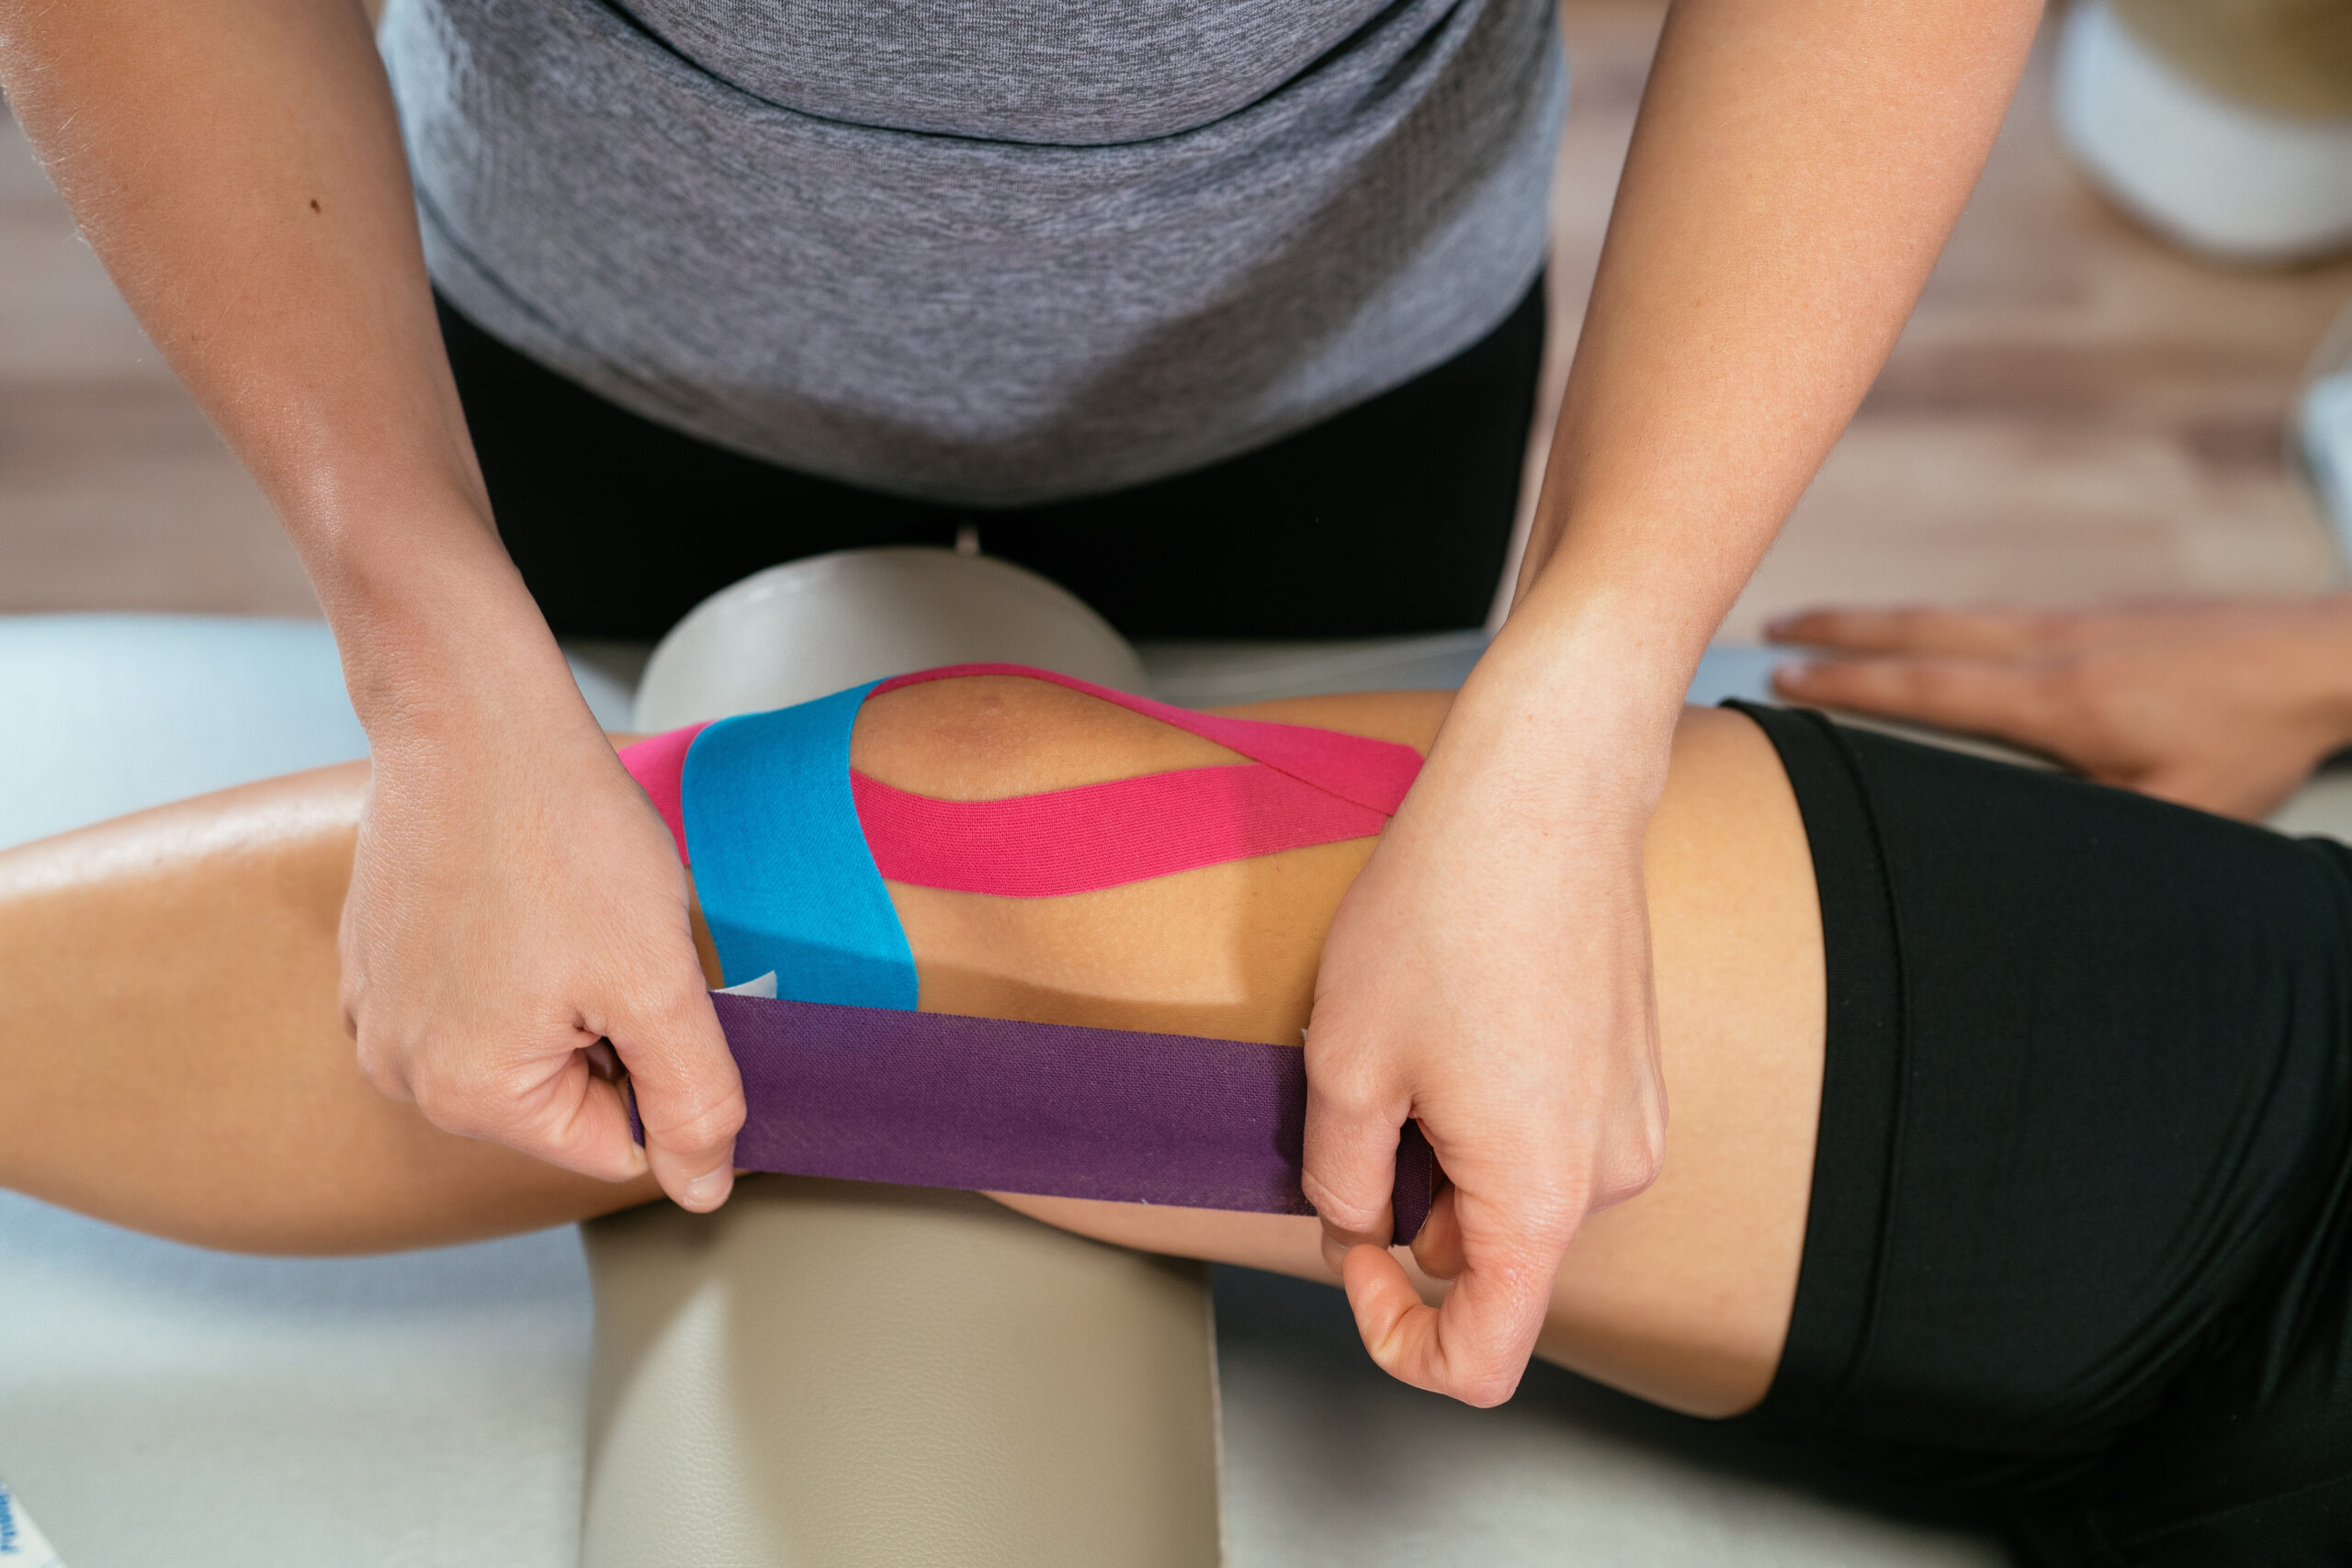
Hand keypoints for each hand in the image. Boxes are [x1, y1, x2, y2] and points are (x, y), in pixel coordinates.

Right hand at [341, 637, 742, 1209]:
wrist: (473, 715)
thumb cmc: (562, 837)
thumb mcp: (659, 983)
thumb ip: (692, 1099)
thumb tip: (702, 1190)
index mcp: (468, 1097)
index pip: (614, 1143)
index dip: (663, 1070)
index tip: (657, 986)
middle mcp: (401, 1071)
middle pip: (563, 1096)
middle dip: (610, 1030)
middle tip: (613, 940)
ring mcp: (377, 1012)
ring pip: (524, 1041)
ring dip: (569, 991)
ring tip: (566, 911)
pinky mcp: (375, 956)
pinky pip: (477, 991)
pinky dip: (517, 955)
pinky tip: (524, 891)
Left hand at [1302, 653, 1668, 1406]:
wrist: (1543, 791)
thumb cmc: (1449, 912)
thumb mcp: (1345, 1061)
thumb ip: (1338, 1181)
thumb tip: (1355, 1225)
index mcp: (1539, 1198)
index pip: (1481, 1358)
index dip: (1398, 1340)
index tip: (1353, 1264)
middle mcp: (1607, 1175)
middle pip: (1488, 1258)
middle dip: (1407, 1206)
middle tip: (1358, 1097)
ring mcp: (1631, 1120)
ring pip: (1511, 1190)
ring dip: (1445, 1148)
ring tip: (1411, 1036)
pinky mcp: (1633, 1070)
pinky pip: (1546, 1132)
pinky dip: (1488, 1106)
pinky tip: (1458, 1012)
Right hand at [1768, 597, 2351, 819]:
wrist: (2321, 655)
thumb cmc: (2255, 741)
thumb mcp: (2179, 810)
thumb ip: (2097, 830)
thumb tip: (2027, 855)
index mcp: (2058, 699)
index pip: (1927, 684)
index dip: (1847, 680)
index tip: (1782, 676)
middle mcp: (2053, 645)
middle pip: (1919, 627)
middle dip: (1835, 628)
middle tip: (1768, 629)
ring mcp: (2073, 619)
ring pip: (1953, 613)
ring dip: (1880, 618)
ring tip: (1821, 624)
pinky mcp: (2098, 613)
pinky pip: (1994, 613)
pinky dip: (1940, 620)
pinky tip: (1927, 633)